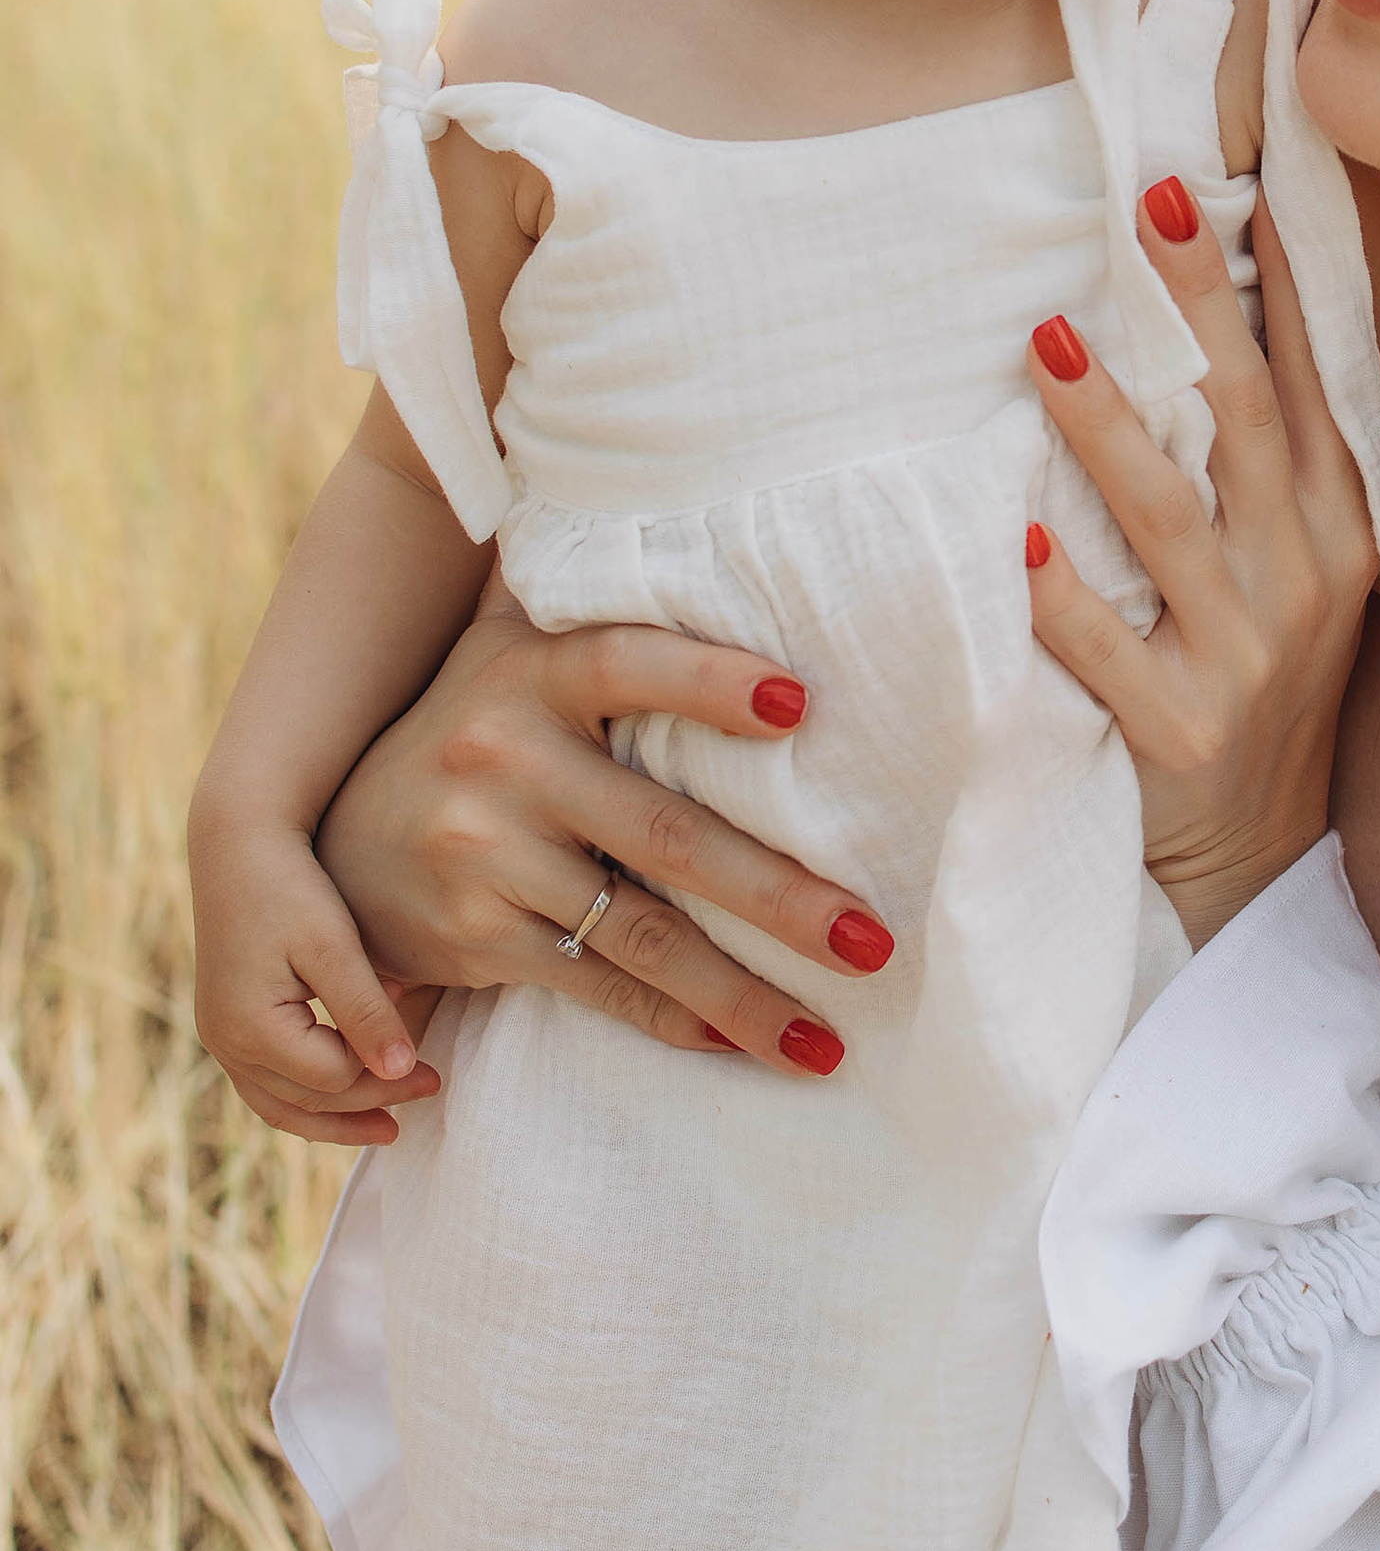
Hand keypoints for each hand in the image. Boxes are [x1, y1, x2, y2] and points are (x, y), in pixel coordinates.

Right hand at [189, 813, 443, 1151]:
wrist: (238, 843)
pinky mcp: (225, 1023)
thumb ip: (365, 1012)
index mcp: (250, 1028)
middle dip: (371, 1103)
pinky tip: (343, 1100)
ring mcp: (219, 1037)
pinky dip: (306, 1099)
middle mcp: (225, 1042)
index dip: (386, 1079)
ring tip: (389, 1129)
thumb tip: (401, 1073)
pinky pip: (265, 1084)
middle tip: (433, 1090)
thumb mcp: (334, 946)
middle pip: (308, 1099)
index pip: (333, 1079)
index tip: (436, 1071)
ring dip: (334, 1120)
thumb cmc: (291, 886)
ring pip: (279, 1104)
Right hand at [303, 609, 894, 1111]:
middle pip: (668, 834)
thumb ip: (587, 593)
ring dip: (744, 993)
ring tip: (829, 1040)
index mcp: (532, 674)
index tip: (802, 704)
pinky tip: (744, 1046)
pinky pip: (597, 984)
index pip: (628, 663)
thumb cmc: (472, 728)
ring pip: (644, 933)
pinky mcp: (475, 935)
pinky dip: (675, 1020)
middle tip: (874, 942)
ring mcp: (486, 854)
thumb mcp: (508, 647)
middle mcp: (505, 760)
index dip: (710, 680)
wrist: (335, 844)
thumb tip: (686, 504)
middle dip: (780, 897)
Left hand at [1022, 182, 1377, 945]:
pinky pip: (1107, 649)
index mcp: (1337, 526)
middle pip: (1249, 420)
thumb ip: (1268, 462)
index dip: (1286, 283)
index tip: (1249, 184)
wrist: (1250, 852)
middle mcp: (1303, 578)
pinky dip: (1060, 596)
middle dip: (1202, 310)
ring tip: (1048, 342)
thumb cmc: (1260, 674)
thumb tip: (1219, 318)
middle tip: (1153, 209)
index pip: (1317, 381)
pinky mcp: (1180, 728)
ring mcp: (1246, 655)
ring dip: (1107, 428)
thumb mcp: (1298, 566)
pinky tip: (1011, 537)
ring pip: (1171, 520)